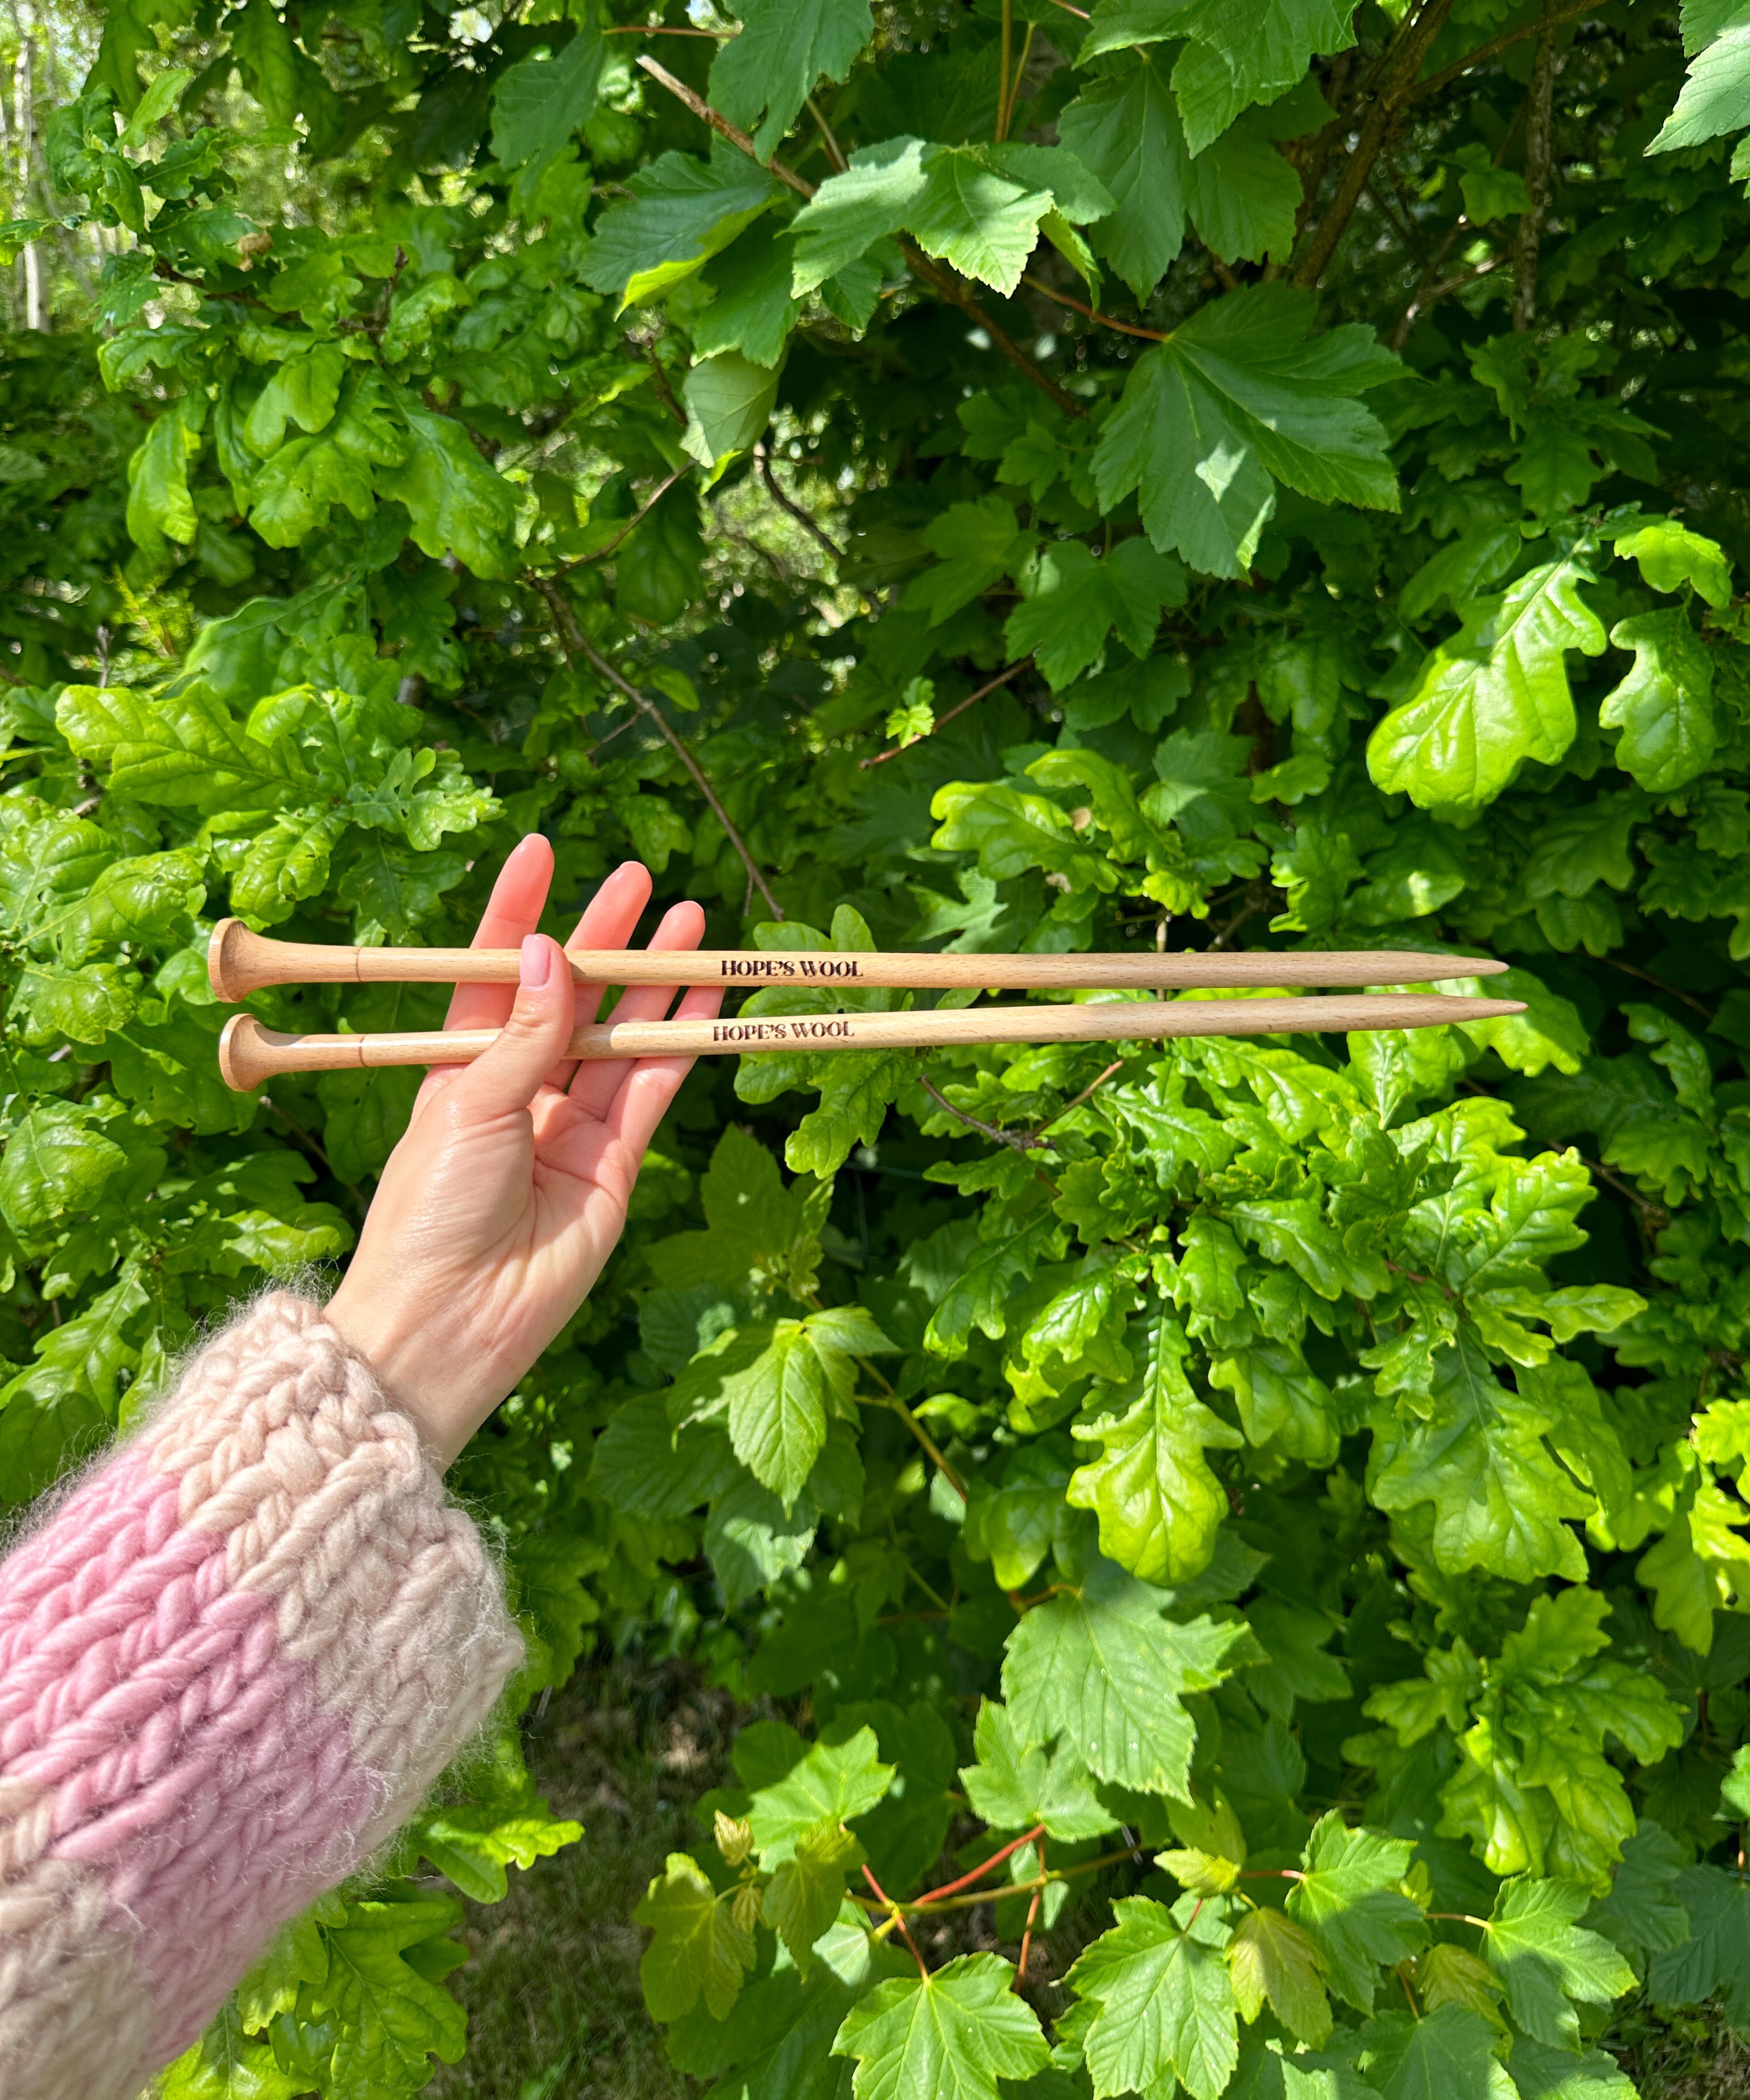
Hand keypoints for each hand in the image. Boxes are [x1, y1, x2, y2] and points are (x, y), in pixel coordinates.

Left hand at [326, 834, 719, 1463]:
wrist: (448, 1321)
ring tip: (688, 922)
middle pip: (569, 999)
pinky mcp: (613, 1167)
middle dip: (603, 938)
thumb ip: (524, 1033)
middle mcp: (516, 1090)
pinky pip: (650, 1091)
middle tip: (638, 879)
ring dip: (653, 982)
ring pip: (619, 1038)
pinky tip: (700, 998)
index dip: (516, 912)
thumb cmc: (429, 1210)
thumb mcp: (467, 1104)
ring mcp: (568, 1127)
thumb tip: (554, 954)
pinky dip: (677, 1045)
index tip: (542, 852)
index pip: (492, 973)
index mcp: (457, 1068)